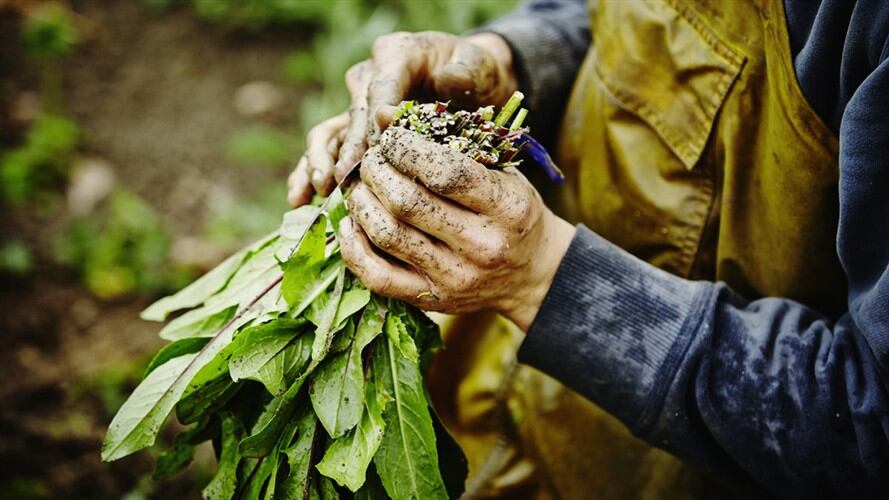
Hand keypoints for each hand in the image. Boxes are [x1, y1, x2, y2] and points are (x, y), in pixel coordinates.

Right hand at [288, 31, 516, 204]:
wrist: (473, 81)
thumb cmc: (475, 72)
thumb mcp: (477, 65)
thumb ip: (464, 73)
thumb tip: (445, 82)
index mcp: (395, 55)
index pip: (380, 89)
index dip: (376, 119)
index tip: (379, 148)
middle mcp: (369, 77)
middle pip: (352, 115)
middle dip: (347, 149)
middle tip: (344, 179)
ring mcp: (359, 105)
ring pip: (330, 133)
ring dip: (319, 162)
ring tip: (320, 190)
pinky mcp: (355, 129)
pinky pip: (329, 149)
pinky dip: (312, 171)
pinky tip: (302, 198)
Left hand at [338, 128, 574, 331]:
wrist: (531, 274)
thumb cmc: (510, 211)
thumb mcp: (500, 171)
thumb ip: (449, 143)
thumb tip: (383, 115)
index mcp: (506, 208)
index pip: (446, 174)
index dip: (407, 149)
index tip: (393, 138)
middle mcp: (482, 246)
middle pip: (408, 203)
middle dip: (378, 172)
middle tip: (372, 160)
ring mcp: (455, 277)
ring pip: (388, 235)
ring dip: (362, 203)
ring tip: (361, 186)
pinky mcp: (432, 300)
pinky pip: (378, 277)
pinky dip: (354, 247)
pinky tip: (351, 223)